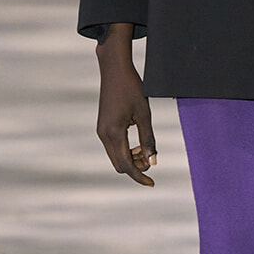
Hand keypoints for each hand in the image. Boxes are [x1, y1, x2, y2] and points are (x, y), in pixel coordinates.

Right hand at [96, 22, 156, 185]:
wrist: (114, 70)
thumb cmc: (132, 88)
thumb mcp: (145, 114)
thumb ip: (148, 139)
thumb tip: (152, 161)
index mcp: (114, 133)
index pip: (126, 165)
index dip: (139, 176)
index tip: (151, 184)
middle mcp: (104, 134)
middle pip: (119, 165)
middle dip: (136, 168)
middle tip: (151, 159)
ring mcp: (101, 131)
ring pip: (115, 156)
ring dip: (131, 159)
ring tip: (145, 149)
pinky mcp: (102, 126)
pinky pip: (113, 147)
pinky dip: (125, 150)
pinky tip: (136, 142)